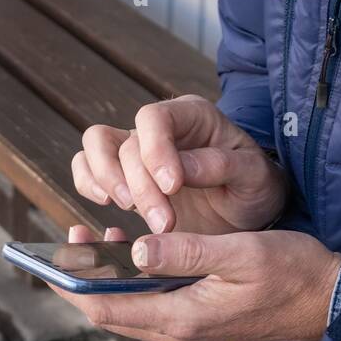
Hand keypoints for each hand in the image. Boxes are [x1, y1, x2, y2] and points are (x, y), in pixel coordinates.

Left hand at [54, 225, 340, 340]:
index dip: (72, 285)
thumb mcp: (240, 253)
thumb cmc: (292, 273)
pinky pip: (150, 306)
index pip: (106, 308)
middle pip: (109, 312)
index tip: (51, 259)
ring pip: (128, 309)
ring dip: (107, 279)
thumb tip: (135, 249)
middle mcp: (177, 333)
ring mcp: (186, 332)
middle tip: (70, 239)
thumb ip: (186, 252)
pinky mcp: (197, 324)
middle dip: (82, 280)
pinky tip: (132, 253)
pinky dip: (133, 282)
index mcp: (181, 318)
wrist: (330, 302)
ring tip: (94, 239)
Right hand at [71, 95, 288, 236]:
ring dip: (107, 181)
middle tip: (164, 223)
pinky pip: (86, 169)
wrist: (246, 211)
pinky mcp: (120, 177)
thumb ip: (222, 166)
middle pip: (126, 144)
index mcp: (192, 116)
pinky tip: (107, 207)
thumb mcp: (254, 177)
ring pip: (96, 147)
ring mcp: (135, 151)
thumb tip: (180, 169)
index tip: (171, 187)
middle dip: (140, 186)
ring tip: (130, 211)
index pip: (155, 118)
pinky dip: (87, 185)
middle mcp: (158, 128)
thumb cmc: (253, 188)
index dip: (155, 150)